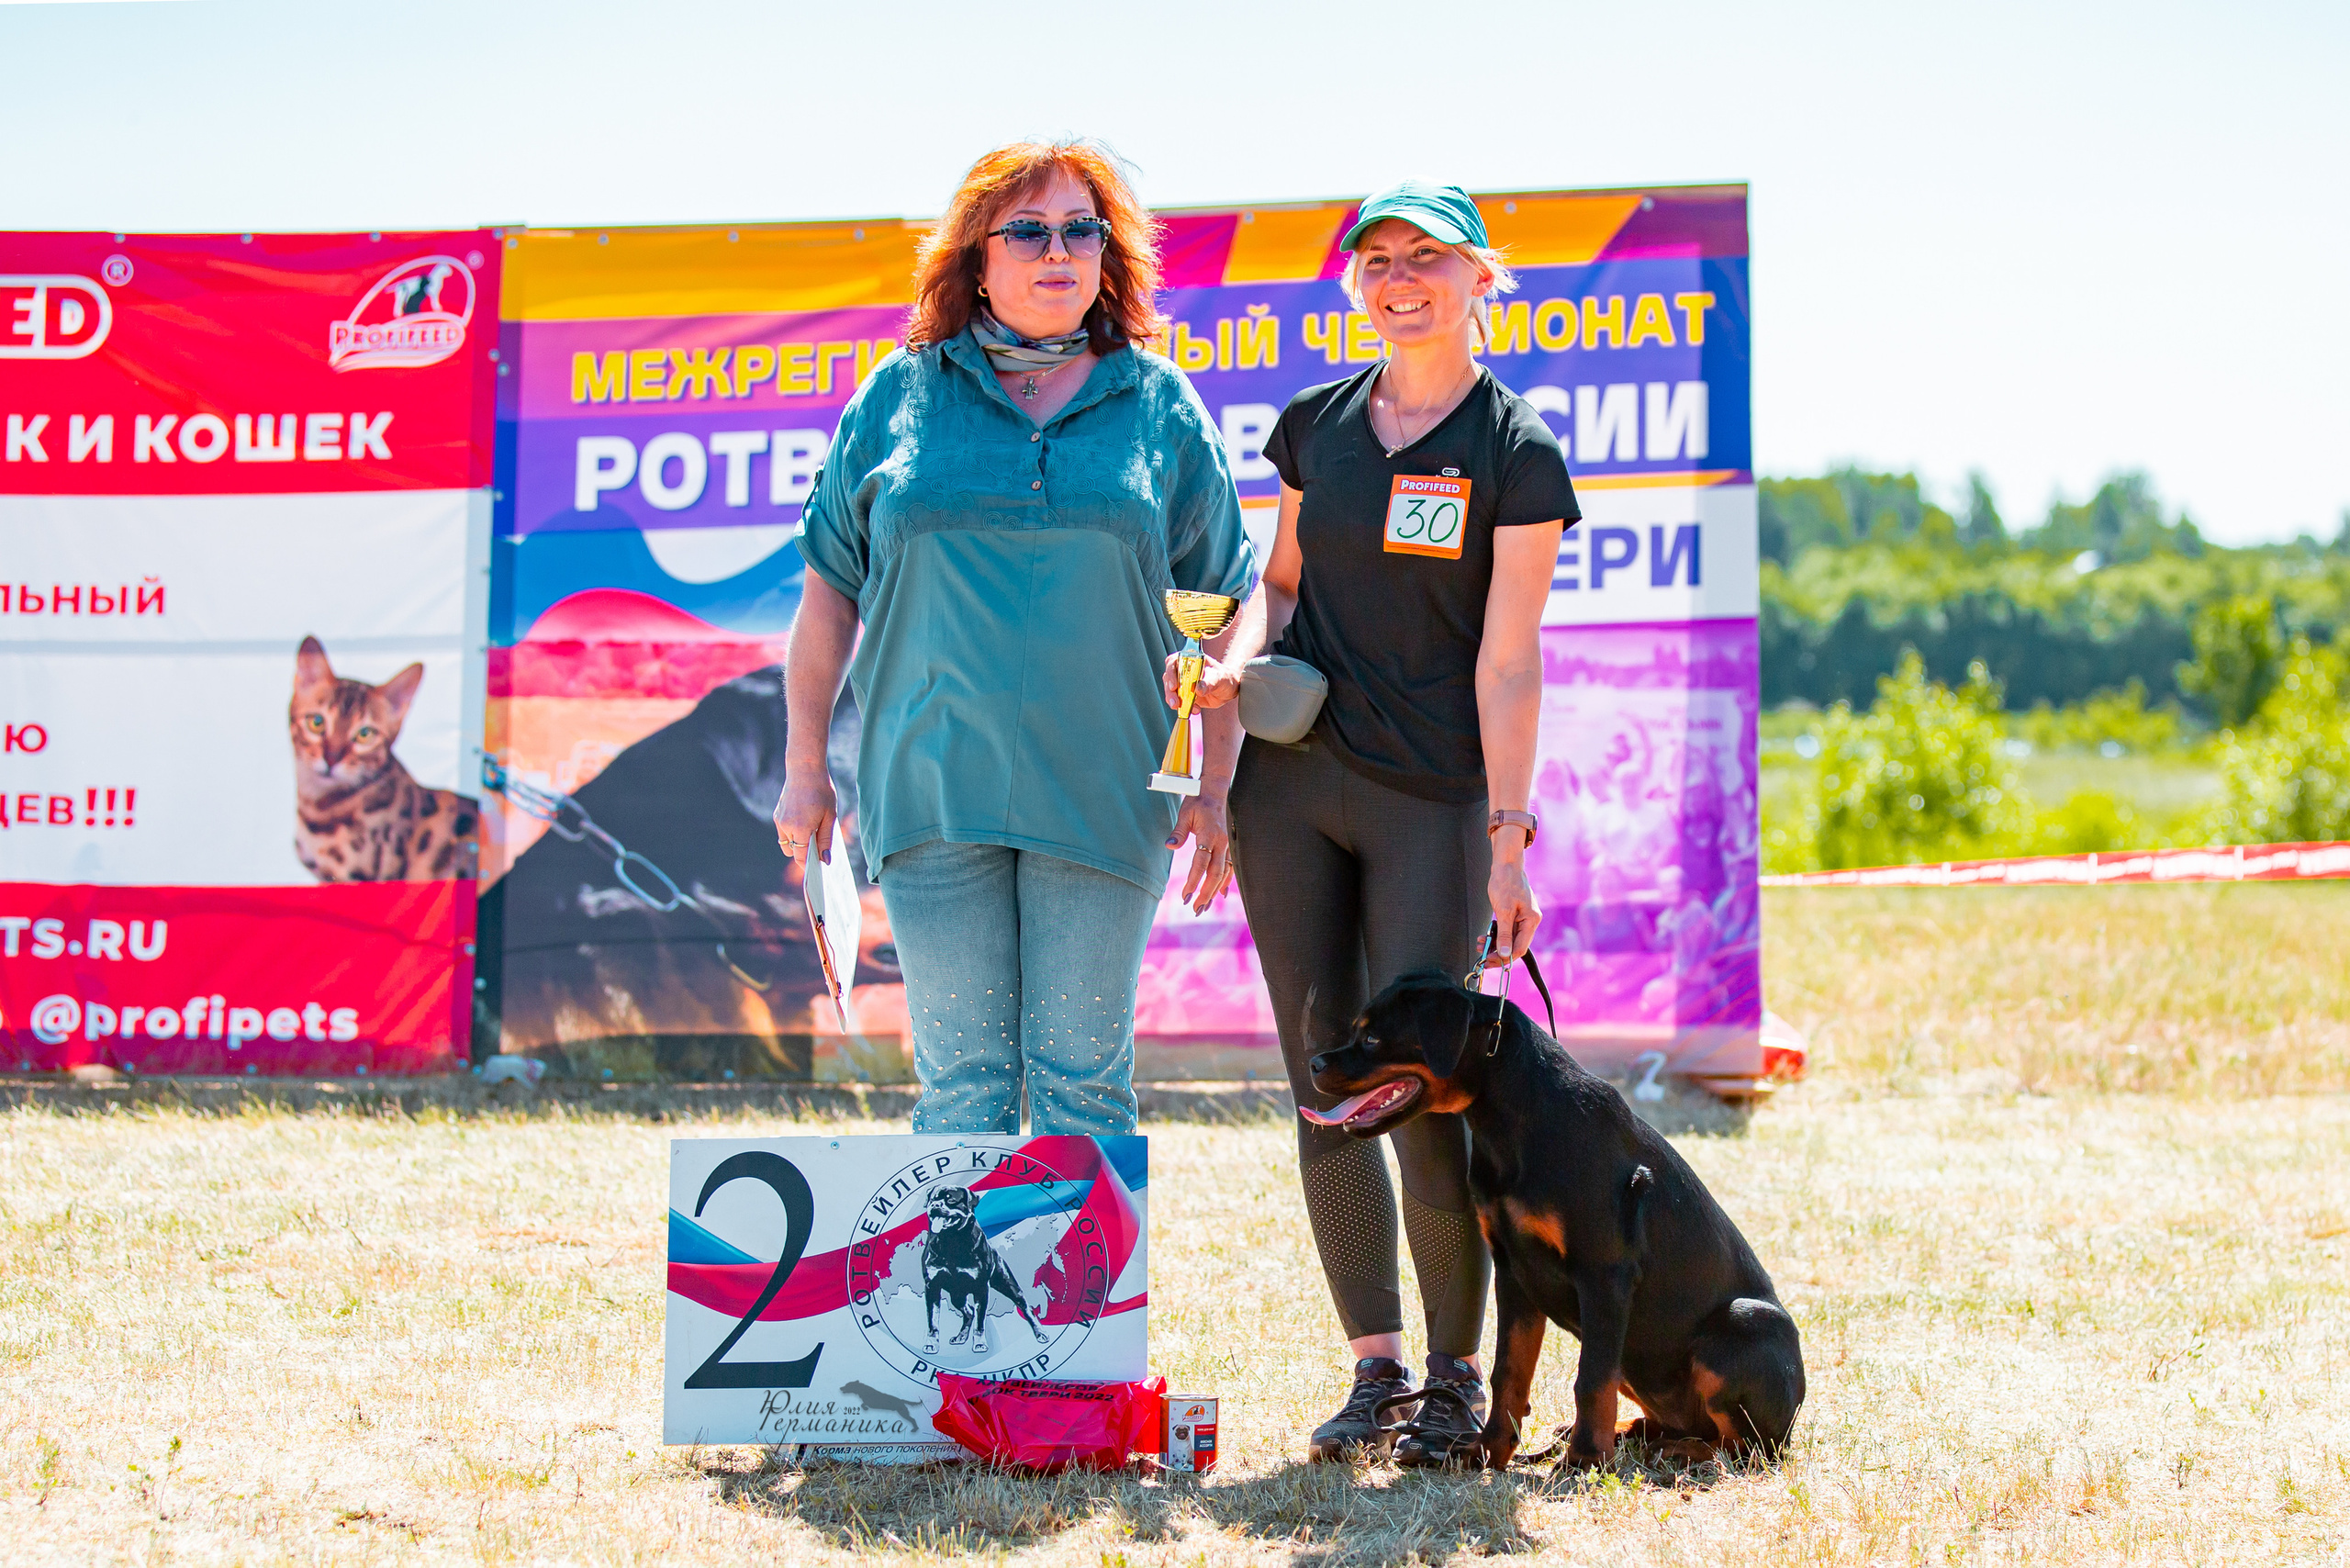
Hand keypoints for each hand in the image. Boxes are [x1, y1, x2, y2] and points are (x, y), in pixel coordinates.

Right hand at [774, 763, 837, 867]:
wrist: (804, 769)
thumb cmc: (821, 791)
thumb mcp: (830, 816)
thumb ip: (825, 839)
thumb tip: (825, 860)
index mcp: (800, 828)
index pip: (800, 856)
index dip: (808, 865)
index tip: (817, 870)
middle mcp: (786, 826)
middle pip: (792, 851)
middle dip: (803, 854)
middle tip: (818, 853)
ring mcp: (779, 820)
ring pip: (786, 842)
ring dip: (797, 844)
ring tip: (813, 835)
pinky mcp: (777, 814)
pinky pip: (784, 832)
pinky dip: (793, 833)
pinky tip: (805, 823)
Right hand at [1162, 652, 1243, 710]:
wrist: (1229, 689)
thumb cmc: (1225, 678)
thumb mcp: (1220, 678)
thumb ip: (1210, 682)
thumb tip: (1198, 689)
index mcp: (1190, 660)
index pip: (1174, 662)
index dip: (1171, 673)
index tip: (1174, 686)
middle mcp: (1183, 670)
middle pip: (1169, 678)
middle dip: (1170, 692)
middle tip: (1175, 702)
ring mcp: (1183, 683)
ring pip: (1170, 691)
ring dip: (1173, 700)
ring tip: (1180, 708)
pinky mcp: (1184, 695)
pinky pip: (1178, 701)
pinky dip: (1183, 707)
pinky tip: (1194, 710)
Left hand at [1168, 788, 1234, 912]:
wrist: (1215, 791)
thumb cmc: (1197, 802)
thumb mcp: (1185, 814)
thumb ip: (1178, 832)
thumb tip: (1169, 846)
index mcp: (1209, 834)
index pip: (1201, 863)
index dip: (1194, 881)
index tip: (1186, 895)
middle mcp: (1222, 842)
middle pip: (1216, 873)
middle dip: (1206, 893)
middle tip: (1196, 908)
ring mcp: (1228, 844)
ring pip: (1225, 873)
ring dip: (1215, 891)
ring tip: (1205, 906)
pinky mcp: (1230, 846)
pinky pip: (1231, 867)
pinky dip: (1226, 881)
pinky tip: (1221, 894)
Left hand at [1487, 852, 1539, 963]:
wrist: (1506, 864)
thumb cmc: (1506, 883)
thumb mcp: (1503, 910)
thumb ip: (1504, 933)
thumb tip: (1504, 954)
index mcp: (1531, 921)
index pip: (1520, 948)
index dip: (1504, 958)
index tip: (1489, 962)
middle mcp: (1530, 921)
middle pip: (1515, 945)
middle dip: (1498, 952)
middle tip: (1482, 958)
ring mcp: (1523, 918)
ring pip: (1509, 939)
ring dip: (1495, 944)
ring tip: (1480, 944)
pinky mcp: (1515, 915)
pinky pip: (1507, 931)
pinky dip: (1496, 935)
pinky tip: (1485, 937)